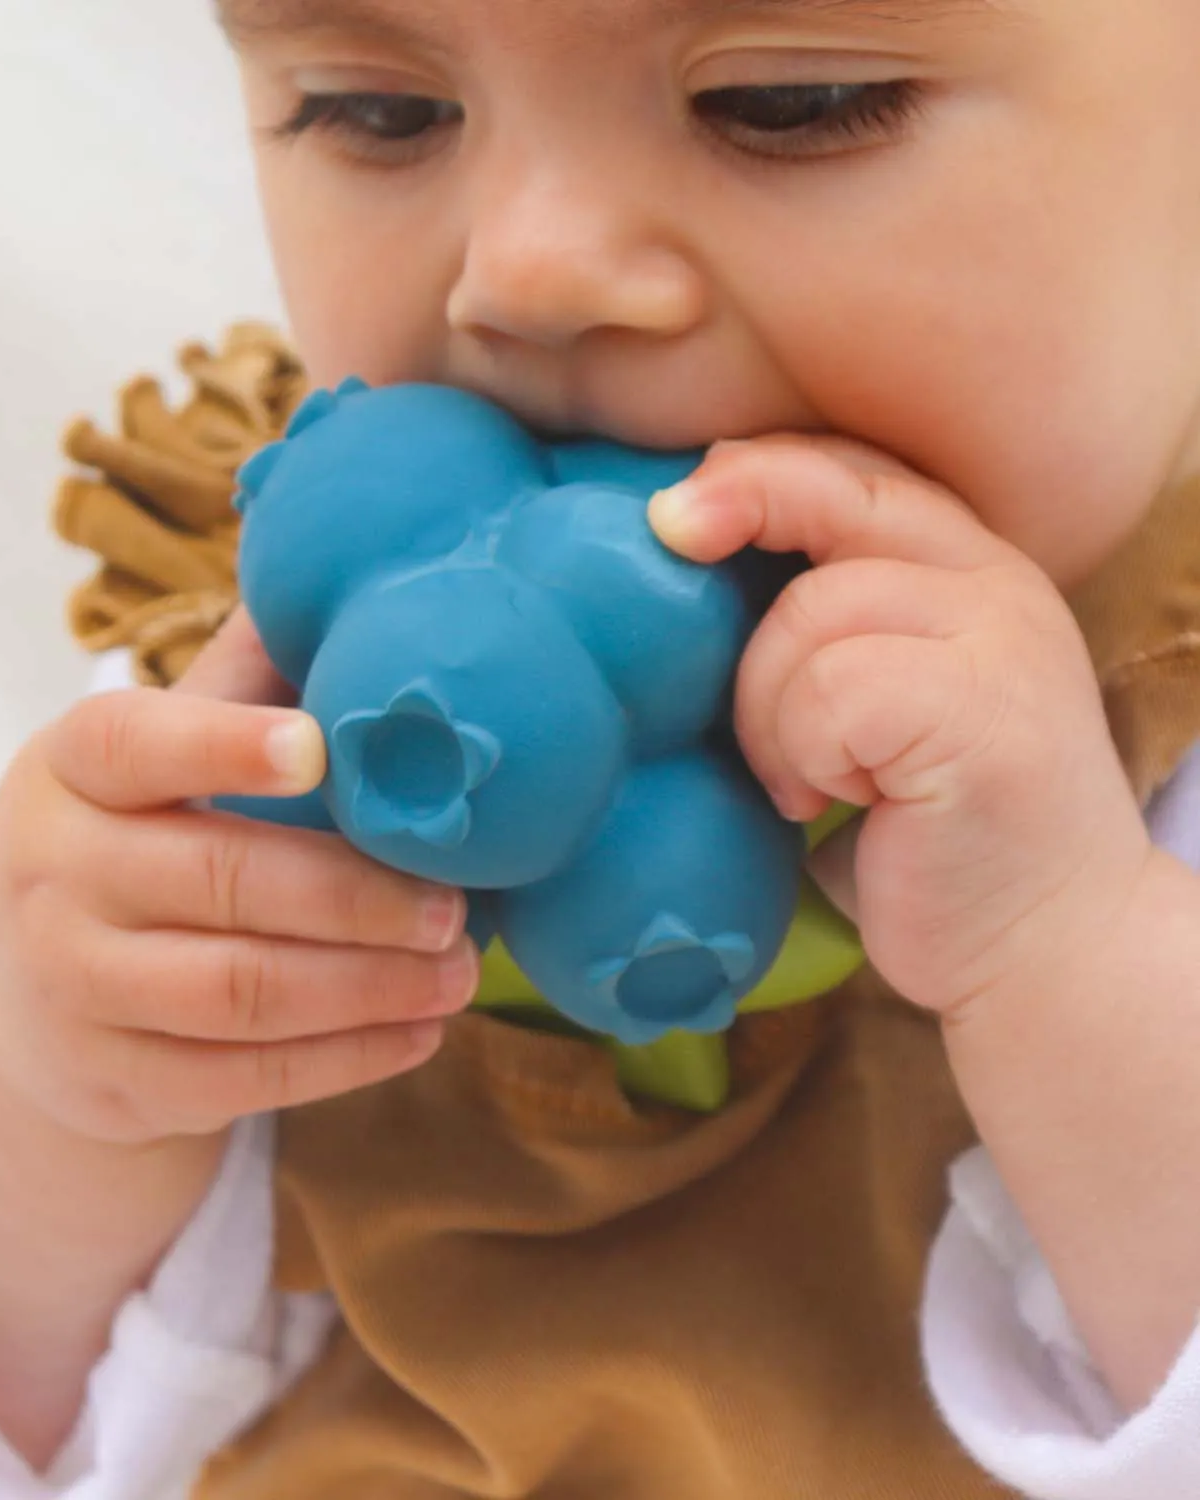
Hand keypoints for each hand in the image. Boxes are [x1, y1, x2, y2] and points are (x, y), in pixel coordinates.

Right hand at [0, 609, 478, 1146]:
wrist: (31, 994)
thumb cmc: (137, 835)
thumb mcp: (160, 752)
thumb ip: (245, 676)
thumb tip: (349, 560)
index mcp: (66, 768)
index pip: (134, 741)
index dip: (225, 745)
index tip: (320, 751)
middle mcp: (50, 872)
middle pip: (218, 879)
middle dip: (355, 896)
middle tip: (457, 905)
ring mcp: (69, 986)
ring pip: (238, 991)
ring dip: (369, 986)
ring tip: (461, 971)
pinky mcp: (110, 1079)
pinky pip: (240, 1078)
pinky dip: (345, 1058)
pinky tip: (419, 1031)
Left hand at [649, 438, 1153, 1019]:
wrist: (1039, 948)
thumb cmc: (928, 832)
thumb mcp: (875, 705)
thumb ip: (824, 629)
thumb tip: (679, 557)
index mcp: (971, 571)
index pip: (856, 471)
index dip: (756, 470)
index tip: (669, 512)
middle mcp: (997, 587)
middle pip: (835, 497)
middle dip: (738, 510)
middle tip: (672, 543)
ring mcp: (1000, 644)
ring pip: (809, 613)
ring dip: (767, 708)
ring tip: (803, 779)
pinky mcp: (981, 715)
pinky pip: (828, 690)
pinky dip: (800, 752)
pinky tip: (830, 803)